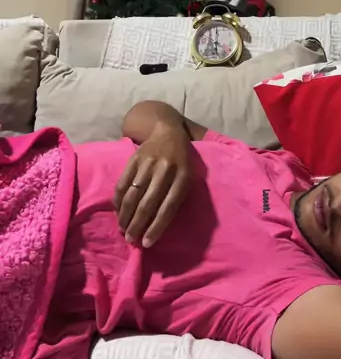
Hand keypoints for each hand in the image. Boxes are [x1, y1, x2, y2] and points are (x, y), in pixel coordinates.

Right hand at [113, 122, 192, 247]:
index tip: (146, 243)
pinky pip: (122, 183)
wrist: (168, 132)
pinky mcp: (134, 159)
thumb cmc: (181, 162)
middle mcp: (165, 170)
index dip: (156, 227)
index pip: (168, 207)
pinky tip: (118, 211)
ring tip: (122, 229)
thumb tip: (156, 227)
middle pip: (148, 203)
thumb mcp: (188, 178)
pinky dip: (118, 200)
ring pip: (132, 195)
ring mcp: (148, 164)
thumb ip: (176, 199)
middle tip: (130, 240)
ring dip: (125, 215)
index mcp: (182, 178)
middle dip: (137, 225)